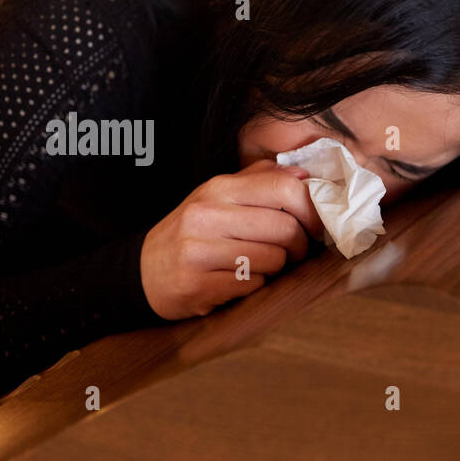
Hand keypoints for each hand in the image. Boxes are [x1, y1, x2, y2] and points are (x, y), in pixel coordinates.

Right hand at [141, 159, 323, 319]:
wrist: (144, 271)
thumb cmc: (194, 233)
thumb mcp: (220, 198)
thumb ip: (260, 182)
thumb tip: (305, 175)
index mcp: (218, 188)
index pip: (285, 188)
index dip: (311, 210)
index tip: (315, 226)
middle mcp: (206, 214)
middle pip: (286, 228)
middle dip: (299, 246)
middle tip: (293, 253)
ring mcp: (198, 250)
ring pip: (273, 259)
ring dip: (277, 268)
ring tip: (260, 266)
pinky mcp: (196, 285)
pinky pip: (253, 285)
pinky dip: (256, 285)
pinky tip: (239, 280)